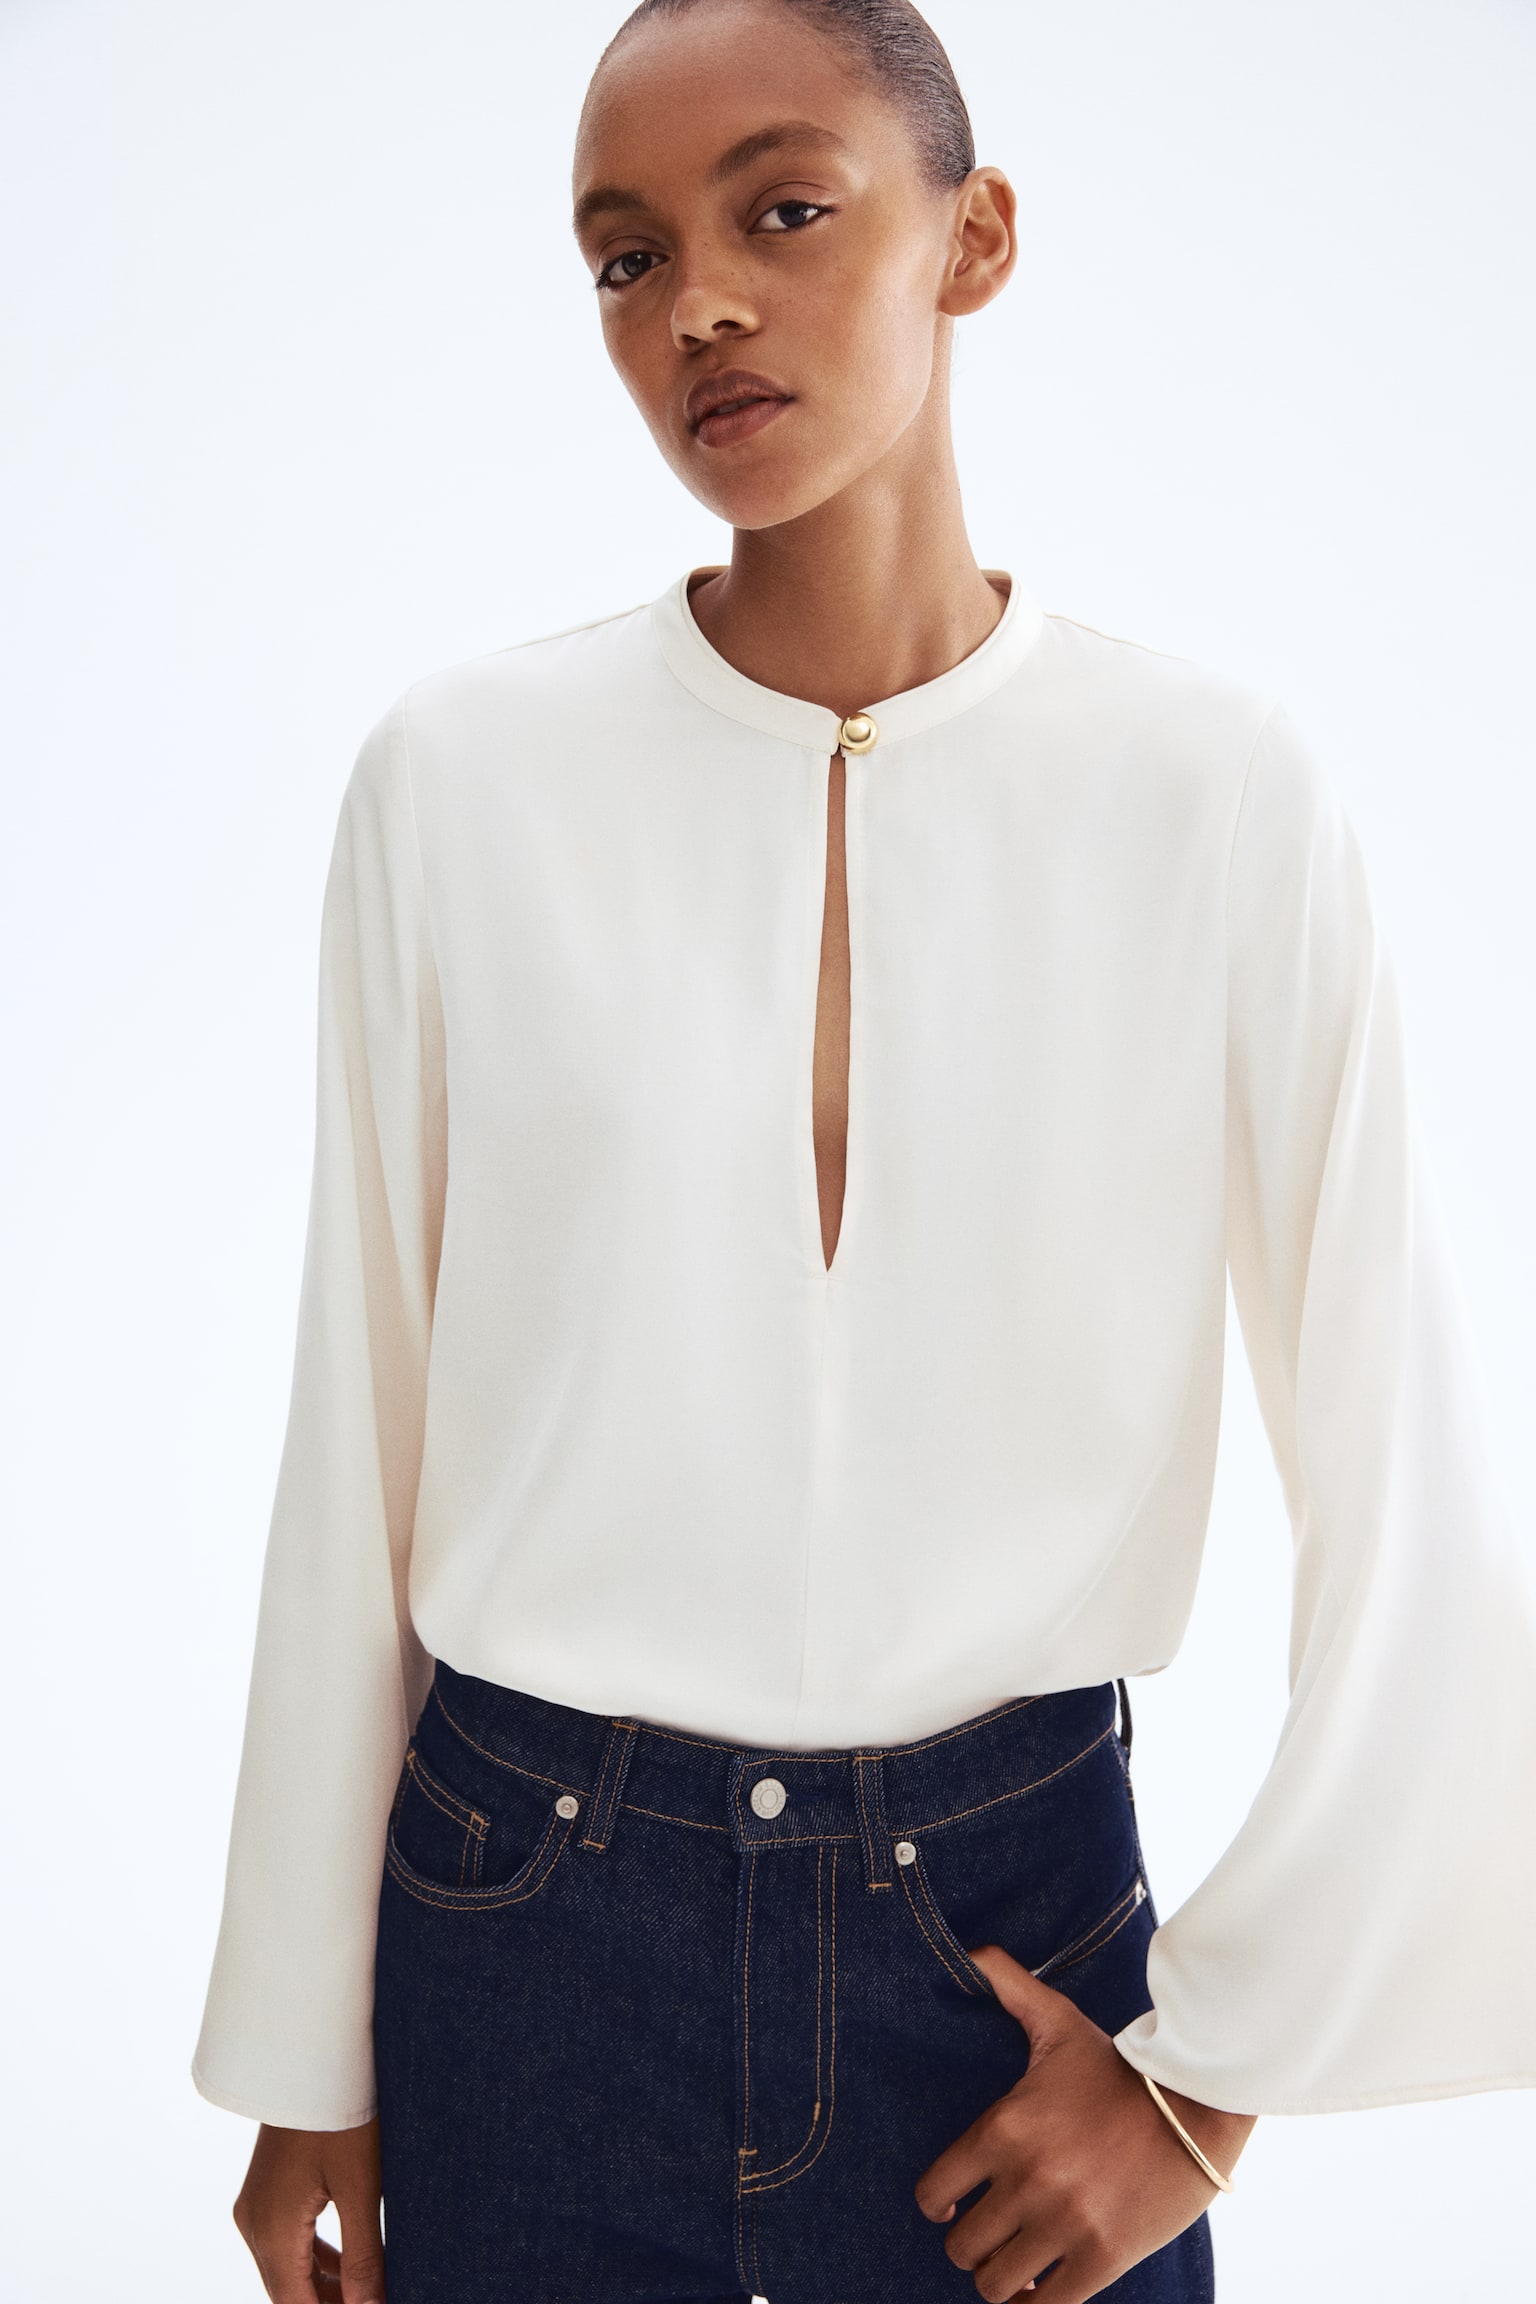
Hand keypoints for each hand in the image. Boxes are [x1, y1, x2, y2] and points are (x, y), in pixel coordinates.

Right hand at [233, 2120, 385, 2303]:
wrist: (310, 2054)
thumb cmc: (339, 2112)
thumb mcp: (361, 2185)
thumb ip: (365, 2255)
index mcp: (274, 2232)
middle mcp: (254, 2225)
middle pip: (288, 2293)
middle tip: (374, 2300)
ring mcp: (255, 2207)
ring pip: (286, 2270)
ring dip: (322, 2287)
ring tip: (366, 2292)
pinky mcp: (264, 2191)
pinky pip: (284, 2243)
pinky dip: (313, 2260)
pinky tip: (345, 2264)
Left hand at [915, 1945, 1253, 2302]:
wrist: (1196, 2102)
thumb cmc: (1119, 2065)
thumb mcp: (1058, 2021)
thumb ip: (1007, 1986)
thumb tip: (970, 1951)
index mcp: (1004, 2129)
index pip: (934, 2192)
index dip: (937, 2203)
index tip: (949, 2204)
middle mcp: (1026, 2181)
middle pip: (961, 2248)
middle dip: (970, 2244)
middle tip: (988, 2233)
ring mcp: (1064, 2223)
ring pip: (996, 2284)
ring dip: (1001, 2278)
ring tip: (1014, 2262)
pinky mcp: (1103, 2257)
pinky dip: (1037, 2302)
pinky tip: (1042, 2284)